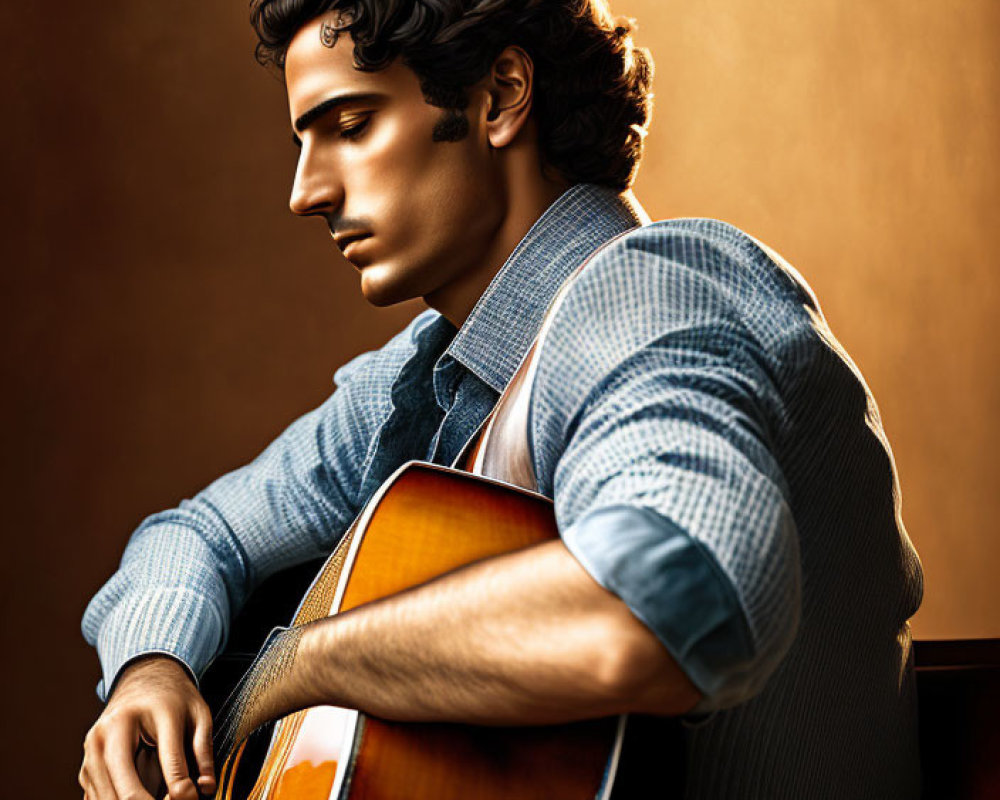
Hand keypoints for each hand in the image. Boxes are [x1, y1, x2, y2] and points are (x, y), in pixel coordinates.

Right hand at [79, 655, 215, 799]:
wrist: (141, 681)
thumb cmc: (172, 700)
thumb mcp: (197, 713)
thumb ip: (203, 749)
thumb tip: (206, 788)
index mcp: (136, 716)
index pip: (167, 760)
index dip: (184, 789)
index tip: (193, 796)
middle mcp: (105, 736)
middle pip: (125, 793)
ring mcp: (90, 755)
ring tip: (160, 798)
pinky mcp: (85, 772)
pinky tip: (143, 797)